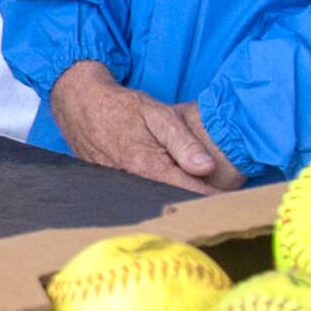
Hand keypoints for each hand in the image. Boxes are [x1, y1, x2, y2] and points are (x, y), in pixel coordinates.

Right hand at [51, 63, 236, 188]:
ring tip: (191, 186)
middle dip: (196, 200)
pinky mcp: (113, 192)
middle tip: (215, 189)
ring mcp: (120, 192)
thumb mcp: (158, 115)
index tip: (229, 193)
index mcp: (148, 169)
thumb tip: (207, 168)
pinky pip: (142, 200)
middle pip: (175, 203)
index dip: (213, 196)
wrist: (80, 106)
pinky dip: (157, 195)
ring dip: (176, 199)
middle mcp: (133, 187)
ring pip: (159, 204)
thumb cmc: (122, 108)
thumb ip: (184, 142)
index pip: (191, 195)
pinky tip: (165, 183)